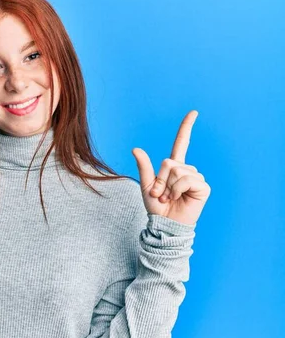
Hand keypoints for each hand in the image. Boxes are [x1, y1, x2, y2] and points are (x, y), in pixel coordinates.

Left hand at [132, 110, 210, 224]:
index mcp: (174, 167)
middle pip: (169, 162)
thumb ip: (144, 167)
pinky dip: (176, 190)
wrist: (164, 224)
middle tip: (160, 194)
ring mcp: (196, 178)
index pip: (181, 143)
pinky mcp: (202, 187)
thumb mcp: (146, 185)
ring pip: (176, 171)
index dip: (186, 128)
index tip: (194, 112)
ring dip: (167, 187)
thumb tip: (135, 148)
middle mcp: (187, 170)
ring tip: (168, 198)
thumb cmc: (156, 207)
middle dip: (160, 179)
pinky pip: (185, 180)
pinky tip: (178, 199)